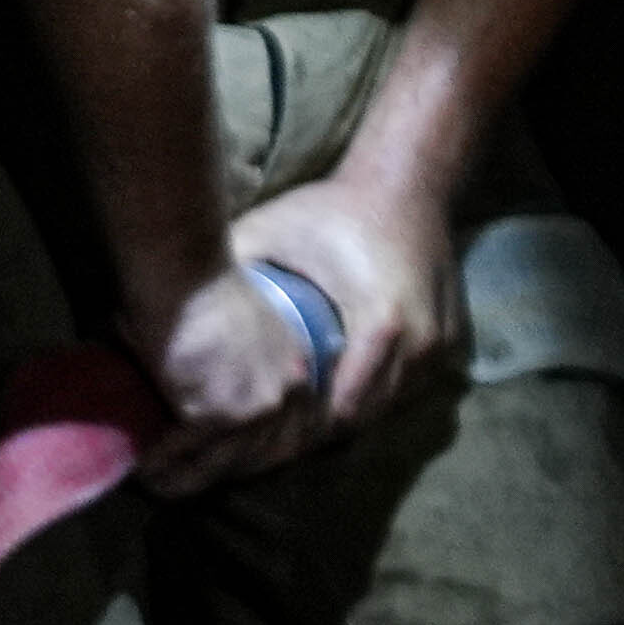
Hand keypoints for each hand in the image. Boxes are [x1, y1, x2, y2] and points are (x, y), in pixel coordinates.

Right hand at [131, 257, 329, 492]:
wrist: (182, 269)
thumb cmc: (195, 283)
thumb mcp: (234, 328)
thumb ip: (229, 363)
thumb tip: (202, 382)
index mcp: (297, 366)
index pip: (286, 429)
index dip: (250, 452)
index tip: (220, 462)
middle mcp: (287, 392)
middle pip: (258, 455)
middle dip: (221, 474)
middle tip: (185, 483)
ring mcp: (256, 407)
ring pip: (223, 463)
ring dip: (188, 479)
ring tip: (158, 485)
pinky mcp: (218, 414)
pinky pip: (187, 453)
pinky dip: (162, 466)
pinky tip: (142, 471)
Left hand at [230, 171, 465, 427]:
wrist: (406, 183)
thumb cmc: (335, 210)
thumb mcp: (277, 231)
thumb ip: (232, 265)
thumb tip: (172, 298)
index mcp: (382, 322)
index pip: (342, 407)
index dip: (299, 426)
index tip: (261, 433)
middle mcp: (421, 344)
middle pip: (363, 416)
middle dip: (315, 431)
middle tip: (267, 440)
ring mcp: (441, 349)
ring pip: (386, 408)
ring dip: (344, 416)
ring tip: (292, 425)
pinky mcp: (451, 346)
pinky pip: (405, 388)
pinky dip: (371, 394)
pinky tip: (332, 396)